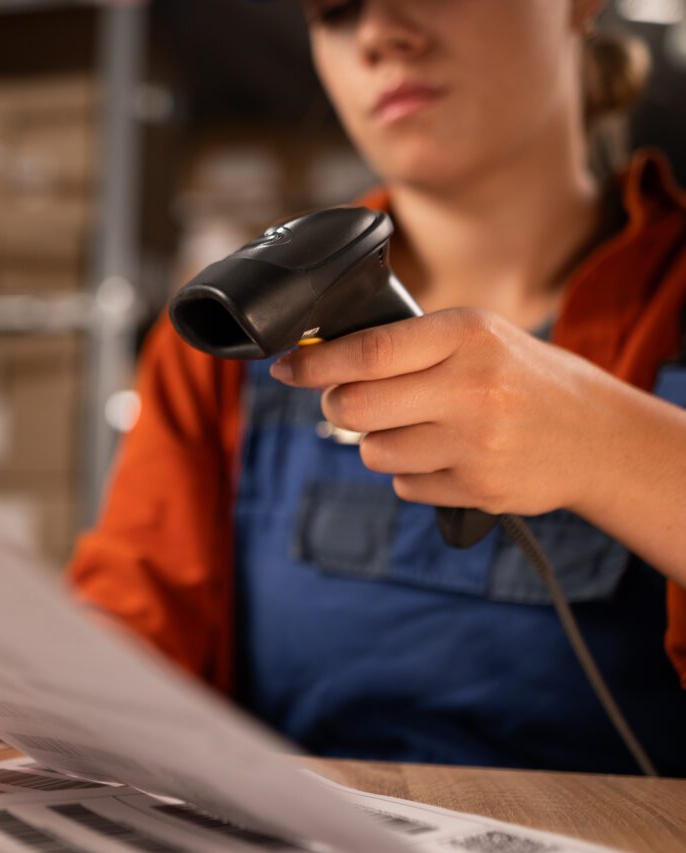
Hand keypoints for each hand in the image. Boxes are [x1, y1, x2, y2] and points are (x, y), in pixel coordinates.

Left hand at [269, 308, 616, 516]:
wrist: (594, 435)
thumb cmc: (519, 378)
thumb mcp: (475, 338)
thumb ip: (407, 346)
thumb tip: (321, 360)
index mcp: (468, 335)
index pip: (369, 350)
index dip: (315, 363)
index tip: (285, 368)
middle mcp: (472, 387)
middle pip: (355, 406)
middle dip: (337, 406)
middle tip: (346, 401)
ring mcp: (476, 443)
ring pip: (373, 450)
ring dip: (379, 442)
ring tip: (420, 428)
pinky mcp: (477, 489)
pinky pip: (403, 485)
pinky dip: (411, 473)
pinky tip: (448, 456)